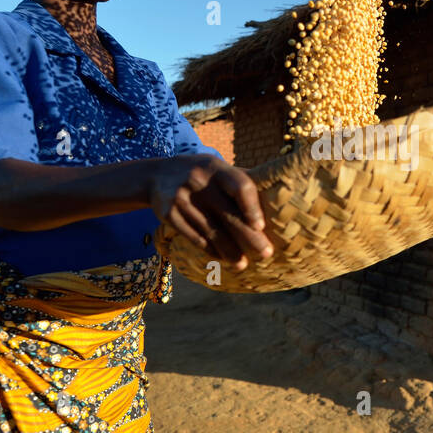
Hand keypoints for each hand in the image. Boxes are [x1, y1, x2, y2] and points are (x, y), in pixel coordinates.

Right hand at [147, 155, 272, 270]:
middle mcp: (198, 181)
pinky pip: (194, 236)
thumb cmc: (200, 174)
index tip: (261, 226)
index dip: (252, 207)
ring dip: (229, 250)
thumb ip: (240, 180)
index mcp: (216, 168)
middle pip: (227, 213)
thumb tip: (277, 195)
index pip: (240, 186)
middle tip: (265, 253)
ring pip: (210, 230)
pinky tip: (221, 258)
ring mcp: (181, 198)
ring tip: (242, 264)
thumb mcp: (217, 168)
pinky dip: (209, 249)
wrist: (155, 175)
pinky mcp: (168, 214)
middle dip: (249, 237)